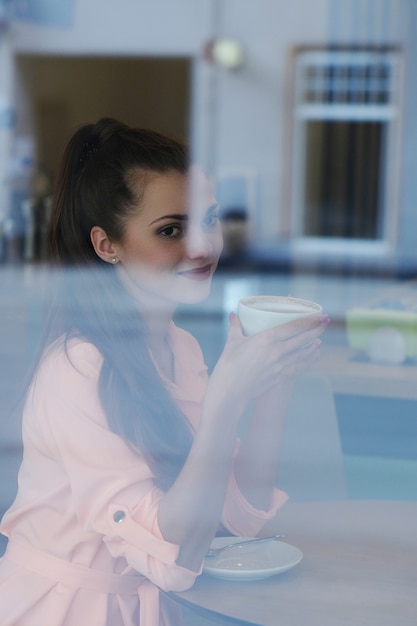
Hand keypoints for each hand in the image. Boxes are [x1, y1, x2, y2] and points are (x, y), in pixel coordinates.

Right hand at [209, 311, 328, 408]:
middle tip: (326, 322)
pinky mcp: (279, 376)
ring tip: (320, 340)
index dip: (309, 321)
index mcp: (267, 339)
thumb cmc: (229, 364)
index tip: (320, 316)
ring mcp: (281, 365)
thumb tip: (235, 315)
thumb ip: (236, 326)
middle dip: (316, 330)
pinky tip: (312, 357)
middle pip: (303, 339)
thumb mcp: (233, 341)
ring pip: (303, 353)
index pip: (294, 327)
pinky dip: (307, 360)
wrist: (230, 390)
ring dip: (313, 346)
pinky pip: (298, 366)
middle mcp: (278, 351)